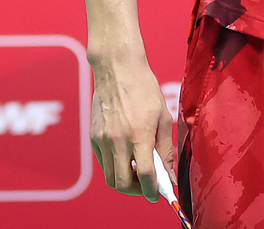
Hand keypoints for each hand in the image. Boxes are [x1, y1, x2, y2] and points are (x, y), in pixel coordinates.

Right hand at [88, 49, 174, 201]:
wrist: (117, 68)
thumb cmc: (144, 90)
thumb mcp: (162, 117)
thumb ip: (166, 150)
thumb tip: (170, 177)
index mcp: (139, 134)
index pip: (145, 176)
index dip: (153, 191)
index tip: (157, 195)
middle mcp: (117, 140)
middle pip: (123, 184)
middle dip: (137, 191)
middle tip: (147, 186)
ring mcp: (102, 139)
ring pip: (111, 178)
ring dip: (125, 182)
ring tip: (136, 172)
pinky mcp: (93, 136)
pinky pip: (103, 163)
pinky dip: (114, 167)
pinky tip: (125, 156)